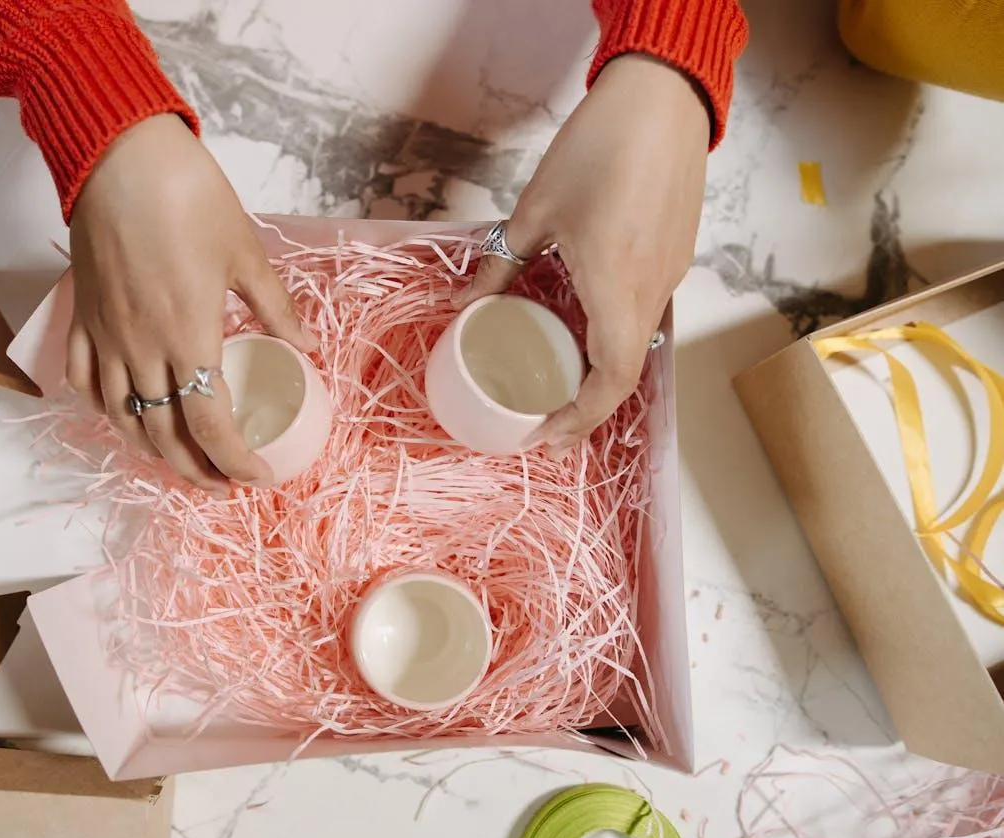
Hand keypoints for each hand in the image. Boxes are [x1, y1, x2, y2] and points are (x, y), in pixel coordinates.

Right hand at [67, 114, 315, 495]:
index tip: (257, 477)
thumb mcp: (246, 252)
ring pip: (120, 418)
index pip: (212, 426)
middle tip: (222, 486)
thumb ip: (274, 307)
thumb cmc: (187, 196)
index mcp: (188, 337)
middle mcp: (141, 348)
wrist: (118, 154)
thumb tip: (303, 345)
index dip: (236, 462)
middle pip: (164, 436)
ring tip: (178, 460)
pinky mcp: (81, 316)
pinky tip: (121, 412)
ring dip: (151, 449)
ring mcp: (105, 335)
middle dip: (195, 472)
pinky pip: (83, 381)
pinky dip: (103, 408)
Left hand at [454, 54, 708, 448]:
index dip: (580, 419)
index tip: (546, 437)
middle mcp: (651, 290)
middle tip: (547, 425)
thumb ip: (500, 263)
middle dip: (587, 408)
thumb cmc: (598, 148)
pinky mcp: (675, 255)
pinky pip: (645, 313)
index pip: (610, 380)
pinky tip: (585, 328)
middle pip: (626, 372)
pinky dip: (615, 336)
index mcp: (615, 286)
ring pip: (638, 345)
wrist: (663, 98)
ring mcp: (670, 273)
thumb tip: (464, 302)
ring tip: (561, 384)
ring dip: (601, 373)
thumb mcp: (535, 209)